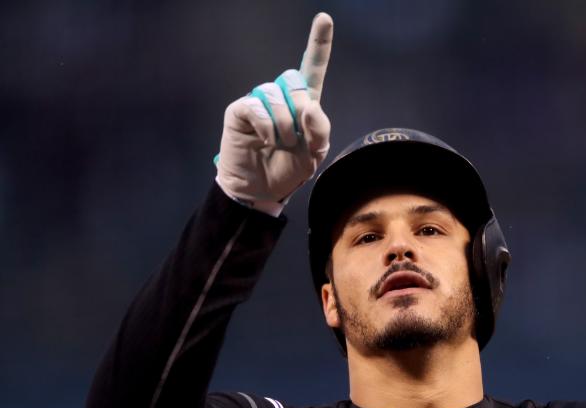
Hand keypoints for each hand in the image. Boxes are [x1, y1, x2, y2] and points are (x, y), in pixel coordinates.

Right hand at [215, 13, 333, 213]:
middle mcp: (281, 97)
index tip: (324, 18)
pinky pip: (257, 107)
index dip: (319, 44)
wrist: (263, 189)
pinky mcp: (241, 110)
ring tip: (280, 144)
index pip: (313, 68)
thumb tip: (310, 107)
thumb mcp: (315, 154)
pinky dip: (266, 127)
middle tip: (297, 139)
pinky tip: (264, 141)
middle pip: (294, 80)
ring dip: (284, 127)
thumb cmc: (289, 168)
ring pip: (275, 94)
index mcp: (304, 104)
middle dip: (301, 111)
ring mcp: (259, 102)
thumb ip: (320, 130)